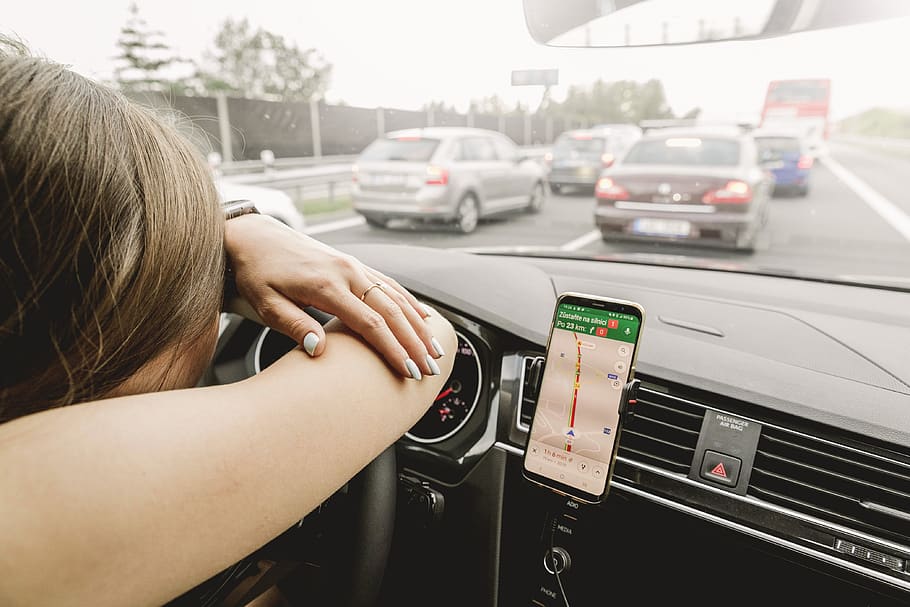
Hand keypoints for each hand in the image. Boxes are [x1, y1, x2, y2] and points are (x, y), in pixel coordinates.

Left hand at [223, 214, 444, 379]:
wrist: (255, 236)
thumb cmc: (258, 273)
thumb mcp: (265, 302)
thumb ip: (293, 324)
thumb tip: (318, 348)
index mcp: (326, 284)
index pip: (369, 322)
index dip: (392, 349)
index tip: (407, 371)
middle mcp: (347, 272)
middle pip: (391, 311)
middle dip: (415, 342)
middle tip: (431, 368)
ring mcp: (354, 266)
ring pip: (396, 297)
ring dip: (418, 324)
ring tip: (435, 349)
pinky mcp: (355, 265)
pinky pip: (390, 284)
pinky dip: (410, 302)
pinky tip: (422, 317)